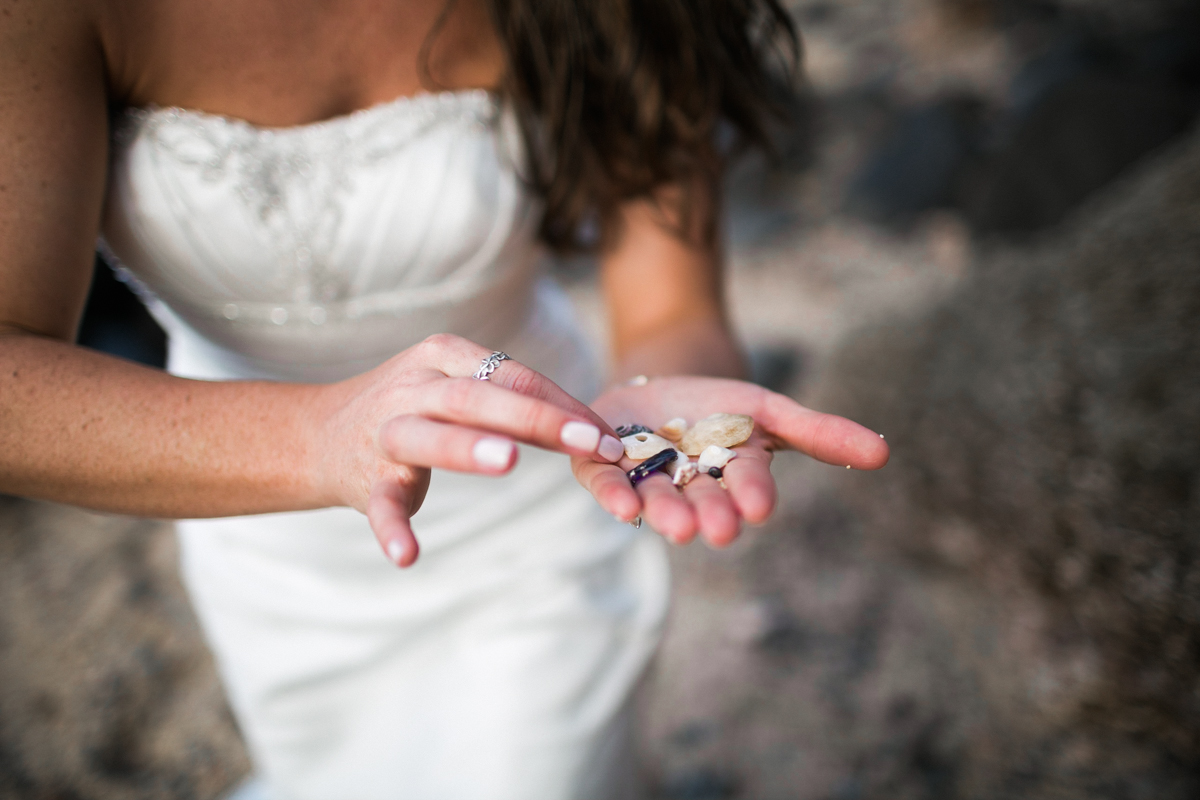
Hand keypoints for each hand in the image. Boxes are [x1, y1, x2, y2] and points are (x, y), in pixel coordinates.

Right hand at [307, 334, 625, 566]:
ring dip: (466, 447)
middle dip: (536, 419)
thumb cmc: (415, 409)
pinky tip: (408, 556)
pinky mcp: (364, 481)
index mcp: (444, 357)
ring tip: (507, 461)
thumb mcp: (459, 389)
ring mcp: (385, 433)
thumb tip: (596, 433)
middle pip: (477, 398)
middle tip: (588, 443)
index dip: (564, 405)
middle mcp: (413, 388)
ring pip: (426, 437)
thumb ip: (516, 404)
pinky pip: (379, 507)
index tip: (609, 437)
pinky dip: (392, 530)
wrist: (318, 436)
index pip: (514, 376)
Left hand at [572, 376, 888, 546]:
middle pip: (701, 501)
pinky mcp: (600, 464)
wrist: (660, 385)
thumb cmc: (720, 408)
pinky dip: (611, 494)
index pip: (746, 484)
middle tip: (719, 530)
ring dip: (664, 513)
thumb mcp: (770, 411)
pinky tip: (622, 507)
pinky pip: (603, 482)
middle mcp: (688, 485)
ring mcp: (643, 477)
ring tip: (674, 526)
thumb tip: (884, 454)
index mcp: (730, 475)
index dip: (751, 493)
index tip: (758, 506)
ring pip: (654, 499)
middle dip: (710, 514)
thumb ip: (819, 434)